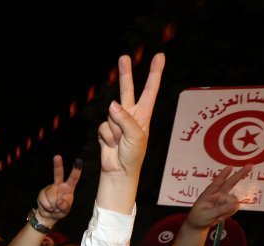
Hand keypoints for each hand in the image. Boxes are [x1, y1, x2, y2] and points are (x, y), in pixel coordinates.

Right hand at [36, 155, 82, 222]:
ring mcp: (50, 188)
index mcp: (68, 188)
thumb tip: (58, 201)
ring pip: (51, 194)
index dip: (76, 170)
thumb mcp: (65, 211)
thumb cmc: (60, 211)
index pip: (73, 178)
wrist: (48, 215)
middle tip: (57, 156)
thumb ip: (64, 206)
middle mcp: (59, 185)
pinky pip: (44, 199)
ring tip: (54, 208)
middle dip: (57, 165)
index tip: (78, 161)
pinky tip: (48, 207)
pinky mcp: (42, 193)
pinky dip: (47, 206)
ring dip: (52, 204)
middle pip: (58, 174)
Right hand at [98, 54, 164, 176]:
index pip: (150, 90)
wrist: (119, 171)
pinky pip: (103, 126)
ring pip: (111, 114)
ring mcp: (117, 121)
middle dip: (126, 74)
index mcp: (144, 115)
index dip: (154, 73)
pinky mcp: (106, 129)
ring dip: (115, 130)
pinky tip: (111, 145)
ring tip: (119, 143)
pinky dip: (107, 137)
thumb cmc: (133, 155)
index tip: (159, 56)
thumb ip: (125, 118)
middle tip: (124, 57)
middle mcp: (131, 115)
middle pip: (127, 90)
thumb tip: (112, 104)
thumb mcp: (135, 136)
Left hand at [185, 165, 249, 228]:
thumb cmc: (198, 217)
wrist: (198, 224)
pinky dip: (230, 213)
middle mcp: (217, 194)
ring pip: (234, 201)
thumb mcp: (207, 215)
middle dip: (240, 174)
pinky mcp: (227, 205)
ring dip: (229, 211)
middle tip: (250, 165)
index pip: (217, 183)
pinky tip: (221, 217)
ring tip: (218, 217)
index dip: (224, 175)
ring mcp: (223, 199)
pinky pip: (234, 208)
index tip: (230, 167)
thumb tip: (235, 204)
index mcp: (209, 194)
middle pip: (230, 183)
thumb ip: (220, 210)